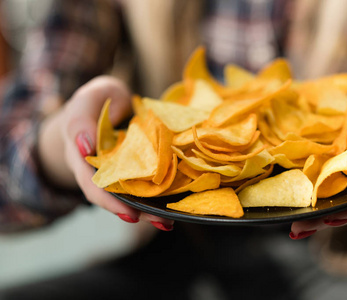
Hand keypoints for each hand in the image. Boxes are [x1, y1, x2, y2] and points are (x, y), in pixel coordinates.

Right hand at [38, 76, 173, 230]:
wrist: (106, 108)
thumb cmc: (100, 101)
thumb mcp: (91, 98)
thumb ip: (82, 118)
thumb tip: (85, 146)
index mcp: (81, 153)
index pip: (90, 180)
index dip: (106, 198)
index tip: (127, 211)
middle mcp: (95, 170)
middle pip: (109, 197)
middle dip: (129, 211)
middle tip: (155, 222)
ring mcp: (114, 174)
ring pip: (125, 198)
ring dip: (145, 212)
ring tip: (166, 223)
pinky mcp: (132, 174)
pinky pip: (140, 190)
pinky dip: (154, 201)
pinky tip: (170, 212)